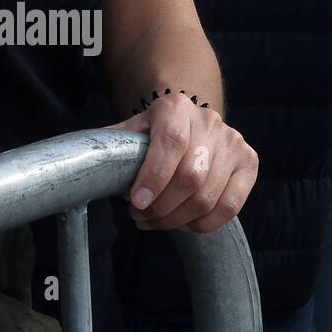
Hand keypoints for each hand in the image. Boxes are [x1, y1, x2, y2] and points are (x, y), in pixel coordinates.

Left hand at [108, 94, 258, 232]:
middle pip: (191, 175)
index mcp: (175, 107)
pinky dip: (204, 223)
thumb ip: (110, 146)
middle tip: (140, 217)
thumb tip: (82, 162)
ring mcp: (233, 141)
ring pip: (209, 195)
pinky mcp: (249, 162)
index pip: (170, 142)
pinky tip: (183, 224)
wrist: (187, 122)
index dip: (153, 177)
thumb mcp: (130, 132)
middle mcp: (209, 120)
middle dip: (162, 206)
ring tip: (155, 222)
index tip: (135, 202)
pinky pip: (231, 206)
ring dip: (178, 219)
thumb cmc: (151, 133)